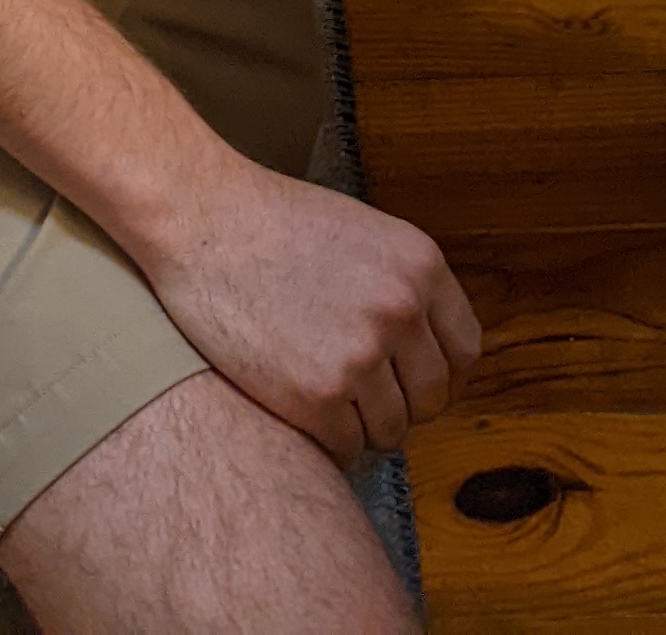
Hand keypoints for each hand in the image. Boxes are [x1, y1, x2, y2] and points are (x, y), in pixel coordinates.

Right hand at [141, 158, 479, 465]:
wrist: (201, 218)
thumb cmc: (273, 224)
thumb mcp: (363, 235)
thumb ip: (402, 286)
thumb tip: (430, 350)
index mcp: (420, 266)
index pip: (464, 351)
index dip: (435, 370)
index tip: (407, 376)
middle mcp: (401, 311)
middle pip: (432, 399)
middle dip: (399, 402)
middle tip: (357, 389)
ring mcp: (361, 354)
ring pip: (390, 431)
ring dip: (360, 423)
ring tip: (321, 391)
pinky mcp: (316, 394)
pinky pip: (346, 446)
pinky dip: (326, 437)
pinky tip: (297, 404)